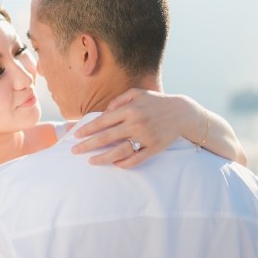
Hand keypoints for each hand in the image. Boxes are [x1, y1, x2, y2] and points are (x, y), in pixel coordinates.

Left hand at [71, 89, 187, 166]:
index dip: (87, 129)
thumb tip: (104, 112)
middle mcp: (136, 123)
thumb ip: (118, 100)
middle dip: (87, 145)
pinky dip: (124, 163)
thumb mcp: (137, 93)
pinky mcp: (154, 148)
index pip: (103, 121)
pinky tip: (114, 164)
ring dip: (103, 157)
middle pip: (106, 137)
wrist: (182, 112)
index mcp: (130, 109)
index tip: (76, 135)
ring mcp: (145, 137)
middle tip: (74, 151)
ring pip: (119, 151)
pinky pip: (136, 159)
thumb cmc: (156, 102)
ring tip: (90, 161)